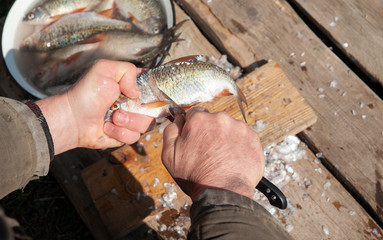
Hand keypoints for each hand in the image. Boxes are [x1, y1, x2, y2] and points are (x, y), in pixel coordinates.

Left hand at [36, 59, 154, 153]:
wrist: (73, 119)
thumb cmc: (86, 94)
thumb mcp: (104, 69)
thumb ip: (128, 70)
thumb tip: (138, 92)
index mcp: (132, 85)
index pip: (155, 87)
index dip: (155, 92)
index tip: (145, 95)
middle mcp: (134, 103)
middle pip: (156, 108)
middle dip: (137, 110)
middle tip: (119, 108)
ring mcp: (131, 119)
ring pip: (147, 124)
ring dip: (128, 122)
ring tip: (112, 118)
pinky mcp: (125, 134)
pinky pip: (134, 137)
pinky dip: (120, 133)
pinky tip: (107, 127)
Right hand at [162, 107, 264, 199]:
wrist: (223, 193)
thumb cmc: (194, 176)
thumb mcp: (169, 155)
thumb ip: (170, 131)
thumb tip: (178, 120)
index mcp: (199, 119)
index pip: (195, 113)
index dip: (193, 127)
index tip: (195, 139)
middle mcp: (220, 118)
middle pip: (213, 120)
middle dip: (210, 132)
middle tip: (208, 152)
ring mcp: (239, 128)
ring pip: (229, 128)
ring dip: (226, 138)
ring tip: (222, 159)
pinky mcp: (253, 138)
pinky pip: (244, 138)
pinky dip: (239, 146)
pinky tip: (233, 160)